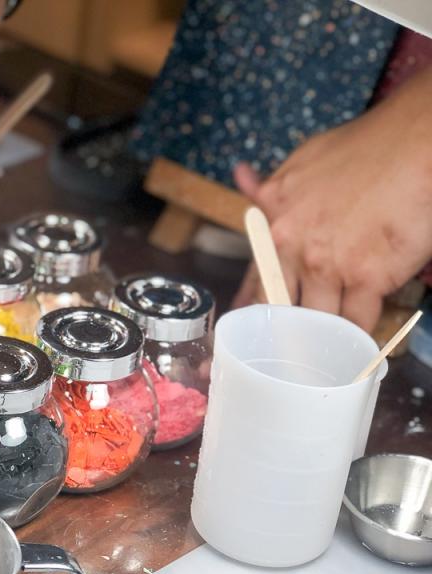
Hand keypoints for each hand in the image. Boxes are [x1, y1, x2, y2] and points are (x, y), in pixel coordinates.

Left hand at [233, 68, 431, 331]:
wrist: (412, 143)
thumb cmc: (362, 148)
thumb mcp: (300, 162)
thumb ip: (270, 185)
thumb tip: (241, 176)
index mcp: (274, 221)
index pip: (255, 276)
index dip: (252, 305)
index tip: (248, 326)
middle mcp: (293, 247)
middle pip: (282, 305)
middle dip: (287, 328)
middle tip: (291, 345)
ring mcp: (329, 265)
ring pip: (317, 320)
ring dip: (323, 336)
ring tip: (325, 351)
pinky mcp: (369, 277)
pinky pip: (357, 322)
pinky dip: (357, 337)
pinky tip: (356, 344)